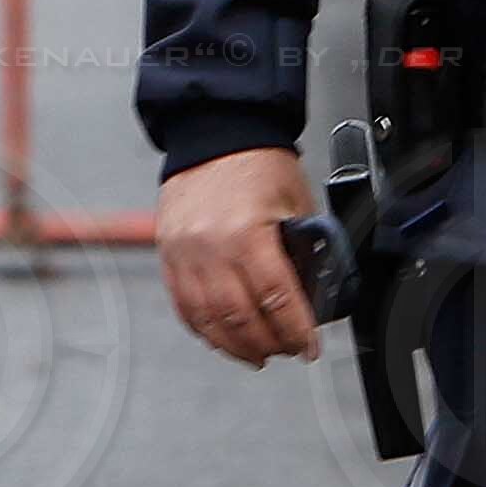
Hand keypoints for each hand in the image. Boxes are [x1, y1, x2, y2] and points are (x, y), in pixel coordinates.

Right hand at [158, 146, 322, 365]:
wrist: (215, 132)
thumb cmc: (256, 162)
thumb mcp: (296, 204)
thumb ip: (306, 248)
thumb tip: (316, 288)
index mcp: (247, 233)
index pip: (277, 299)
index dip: (296, 331)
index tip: (308, 347)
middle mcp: (211, 247)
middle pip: (240, 319)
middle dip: (268, 344)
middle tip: (285, 350)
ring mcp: (185, 254)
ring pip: (208, 320)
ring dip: (235, 345)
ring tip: (256, 354)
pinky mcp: (169, 255)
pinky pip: (184, 306)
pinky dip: (205, 328)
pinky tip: (222, 336)